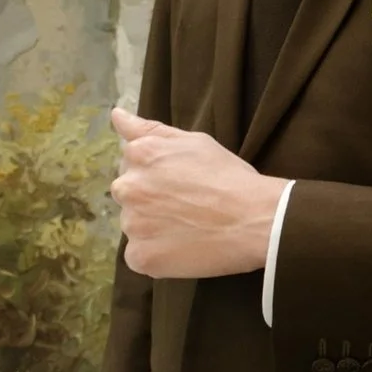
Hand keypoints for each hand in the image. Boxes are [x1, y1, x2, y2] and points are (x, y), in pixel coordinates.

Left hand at [111, 108, 285, 277]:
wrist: (254, 219)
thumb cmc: (229, 176)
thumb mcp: (193, 141)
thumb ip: (150, 129)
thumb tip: (116, 115)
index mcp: (140, 154)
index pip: (130, 162)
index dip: (156, 172)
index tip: (180, 181)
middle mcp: (128, 187)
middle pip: (128, 193)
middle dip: (148, 197)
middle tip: (184, 205)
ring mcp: (133, 224)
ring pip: (133, 224)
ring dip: (151, 226)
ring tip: (186, 227)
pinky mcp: (141, 256)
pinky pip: (137, 255)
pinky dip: (154, 254)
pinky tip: (180, 248)